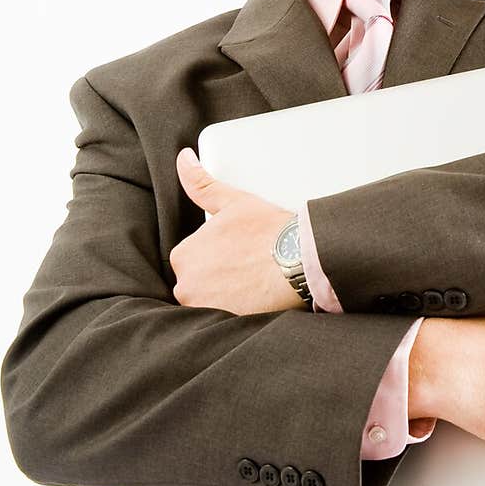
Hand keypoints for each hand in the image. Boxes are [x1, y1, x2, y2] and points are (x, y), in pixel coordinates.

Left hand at [170, 148, 307, 314]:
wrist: (301, 260)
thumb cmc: (269, 230)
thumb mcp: (232, 202)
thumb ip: (201, 184)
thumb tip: (182, 158)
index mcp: (184, 255)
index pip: (192, 261)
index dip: (217, 258)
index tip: (238, 256)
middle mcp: (186, 286)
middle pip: (199, 285)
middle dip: (220, 280)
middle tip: (249, 271)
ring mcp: (205, 309)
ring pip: (212, 304)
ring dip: (228, 299)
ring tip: (254, 287)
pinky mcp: (225, 326)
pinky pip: (225, 322)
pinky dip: (237, 315)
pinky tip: (256, 303)